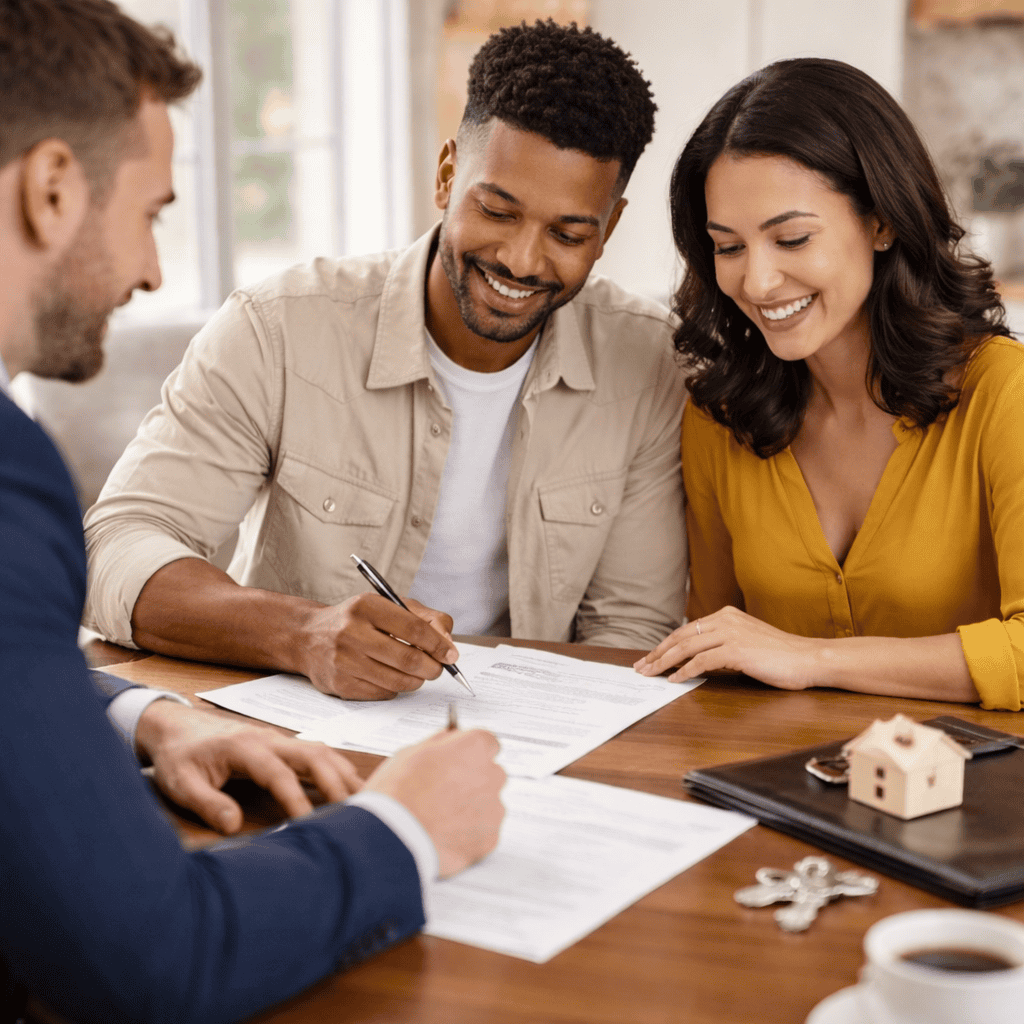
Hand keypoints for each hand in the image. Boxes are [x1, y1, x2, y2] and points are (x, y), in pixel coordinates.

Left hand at [135, 699, 363, 832]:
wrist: (178, 727)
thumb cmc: (180, 757)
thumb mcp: (181, 783)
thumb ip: (207, 803)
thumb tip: (233, 825)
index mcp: (244, 747)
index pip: (278, 773)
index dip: (296, 798)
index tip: (308, 824)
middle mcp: (268, 738)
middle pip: (312, 754)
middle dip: (335, 782)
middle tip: (354, 810)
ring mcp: (279, 738)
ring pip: (321, 751)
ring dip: (343, 774)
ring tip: (365, 799)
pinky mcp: (283, 744)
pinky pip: (317, 752)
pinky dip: (338, 768)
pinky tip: (351, 787)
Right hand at [298, 593, 458, 699]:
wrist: (309, 637)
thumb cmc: (358, 620)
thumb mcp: (389, 606)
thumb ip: (425, 619)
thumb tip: (448, 645)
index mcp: (367, 605)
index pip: (414, 628)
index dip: (438, 644)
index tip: (451, 654)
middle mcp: (351, 632)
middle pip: (408, 658)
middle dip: (432, 668)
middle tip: (438, 669)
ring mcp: (343, 660)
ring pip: (397, 680)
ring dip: (416, 680)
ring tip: (418, 674)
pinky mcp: (339, 684)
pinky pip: (382, 693)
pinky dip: (395, 689)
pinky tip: (391, 677)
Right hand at [362, 728, 505, 877]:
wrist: (394, 839)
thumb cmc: (397, 793)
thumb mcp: (410, 753)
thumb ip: (438, 743)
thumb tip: (448, 738)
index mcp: (474, 748)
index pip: (487, 743)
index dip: (470, 754)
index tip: (458, 762)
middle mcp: (491, 775)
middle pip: (490, 775)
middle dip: (472, 782)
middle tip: (443, 794)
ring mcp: (494, 809)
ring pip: (488, 806)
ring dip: (471, 810)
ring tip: (439, 820)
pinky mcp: (490, 839)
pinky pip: (483, 833)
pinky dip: (468, 836)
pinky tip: (444, 837)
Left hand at [633, 605, 820, 689]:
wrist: (809, 658)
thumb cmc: (781, 656)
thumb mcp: (747, 642)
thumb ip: (723, 644)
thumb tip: (696, 659)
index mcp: (727, 615)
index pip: (687, 629)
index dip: (666, 644)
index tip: (651, 657)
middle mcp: (726, 619)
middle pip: (680, 636)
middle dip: (658, 653)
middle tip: (641, 667)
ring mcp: (731, 633)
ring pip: (686, 647)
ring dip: (664, 662)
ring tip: (651, 674)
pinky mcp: (736, 649)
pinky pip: (702, 661)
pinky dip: (685, 671)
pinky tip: (675, 680)